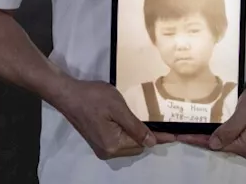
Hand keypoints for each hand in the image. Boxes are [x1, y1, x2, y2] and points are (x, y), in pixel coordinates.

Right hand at [54, 80, 174, 159]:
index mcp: (113, 145)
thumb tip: (152, 142)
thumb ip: (136, 127)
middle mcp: (108, 152)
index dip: (161, 138)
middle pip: (136, 146)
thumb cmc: (93, 97)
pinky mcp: (98, 141)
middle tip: (164, 124)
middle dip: (149, 136)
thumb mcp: (118, 108)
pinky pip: (119, 141)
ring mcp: (102, 148)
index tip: (177, 136)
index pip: (143, 143)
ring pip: (128, 144)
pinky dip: (128, 133)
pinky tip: (133, 123)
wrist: (67, 94)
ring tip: (151, 122)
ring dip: (137, 134)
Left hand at [178, 83, 245, 160]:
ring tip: (188, 130)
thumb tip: (213, 144)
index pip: (216, 145)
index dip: (196, 140)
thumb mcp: (245, 113)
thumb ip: (229, 130)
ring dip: (206, 134)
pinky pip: (228, 134)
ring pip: (222, 139)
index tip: (180, 136)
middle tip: (179, 132)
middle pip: (218, 145)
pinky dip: (216, 130)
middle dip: (199, 138)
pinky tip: (205, 125)